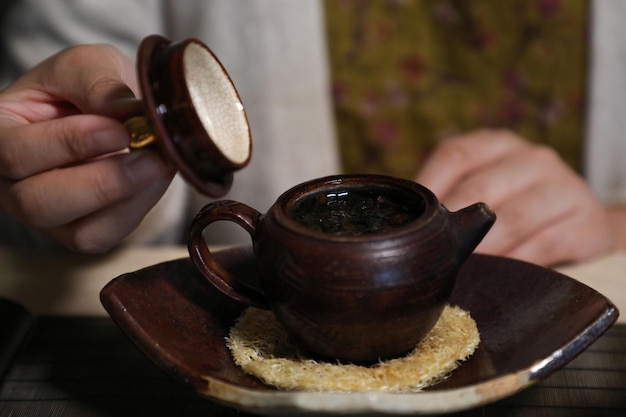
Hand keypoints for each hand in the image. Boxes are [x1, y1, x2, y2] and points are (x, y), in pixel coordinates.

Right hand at [0, 44, 174, 252]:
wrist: (114, 112)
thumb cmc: (87, 86)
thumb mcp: (88, 65)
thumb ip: (99, 83)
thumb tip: (126, 113)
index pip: (16, 152)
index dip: (70, 144)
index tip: (119, 128)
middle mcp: (11, 183)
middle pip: (39, 204)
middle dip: (102, 182)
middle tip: (151, 156)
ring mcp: (47, 215)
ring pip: (79, 232)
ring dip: (128, 198)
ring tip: (160, 163)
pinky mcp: (82, 232)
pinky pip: (108, 234)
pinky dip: (140, 208)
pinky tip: (156, 177)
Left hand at [415, 129, 614, 265]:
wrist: (582, 225)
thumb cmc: (516, 208)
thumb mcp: (484, 190)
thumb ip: (448, 200)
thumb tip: (402, 228)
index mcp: (496, 144)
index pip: (454, 156)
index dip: (429, 190)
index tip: (411, 224)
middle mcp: (531, 157)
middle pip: (480, 191)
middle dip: (451, 230)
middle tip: (430, 259)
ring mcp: (562, 185)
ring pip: (511, 220)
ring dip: (481, 251)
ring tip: (458, 271)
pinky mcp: (586, 221)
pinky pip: (542, 246)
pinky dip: (514, 264)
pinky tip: (496, 276)